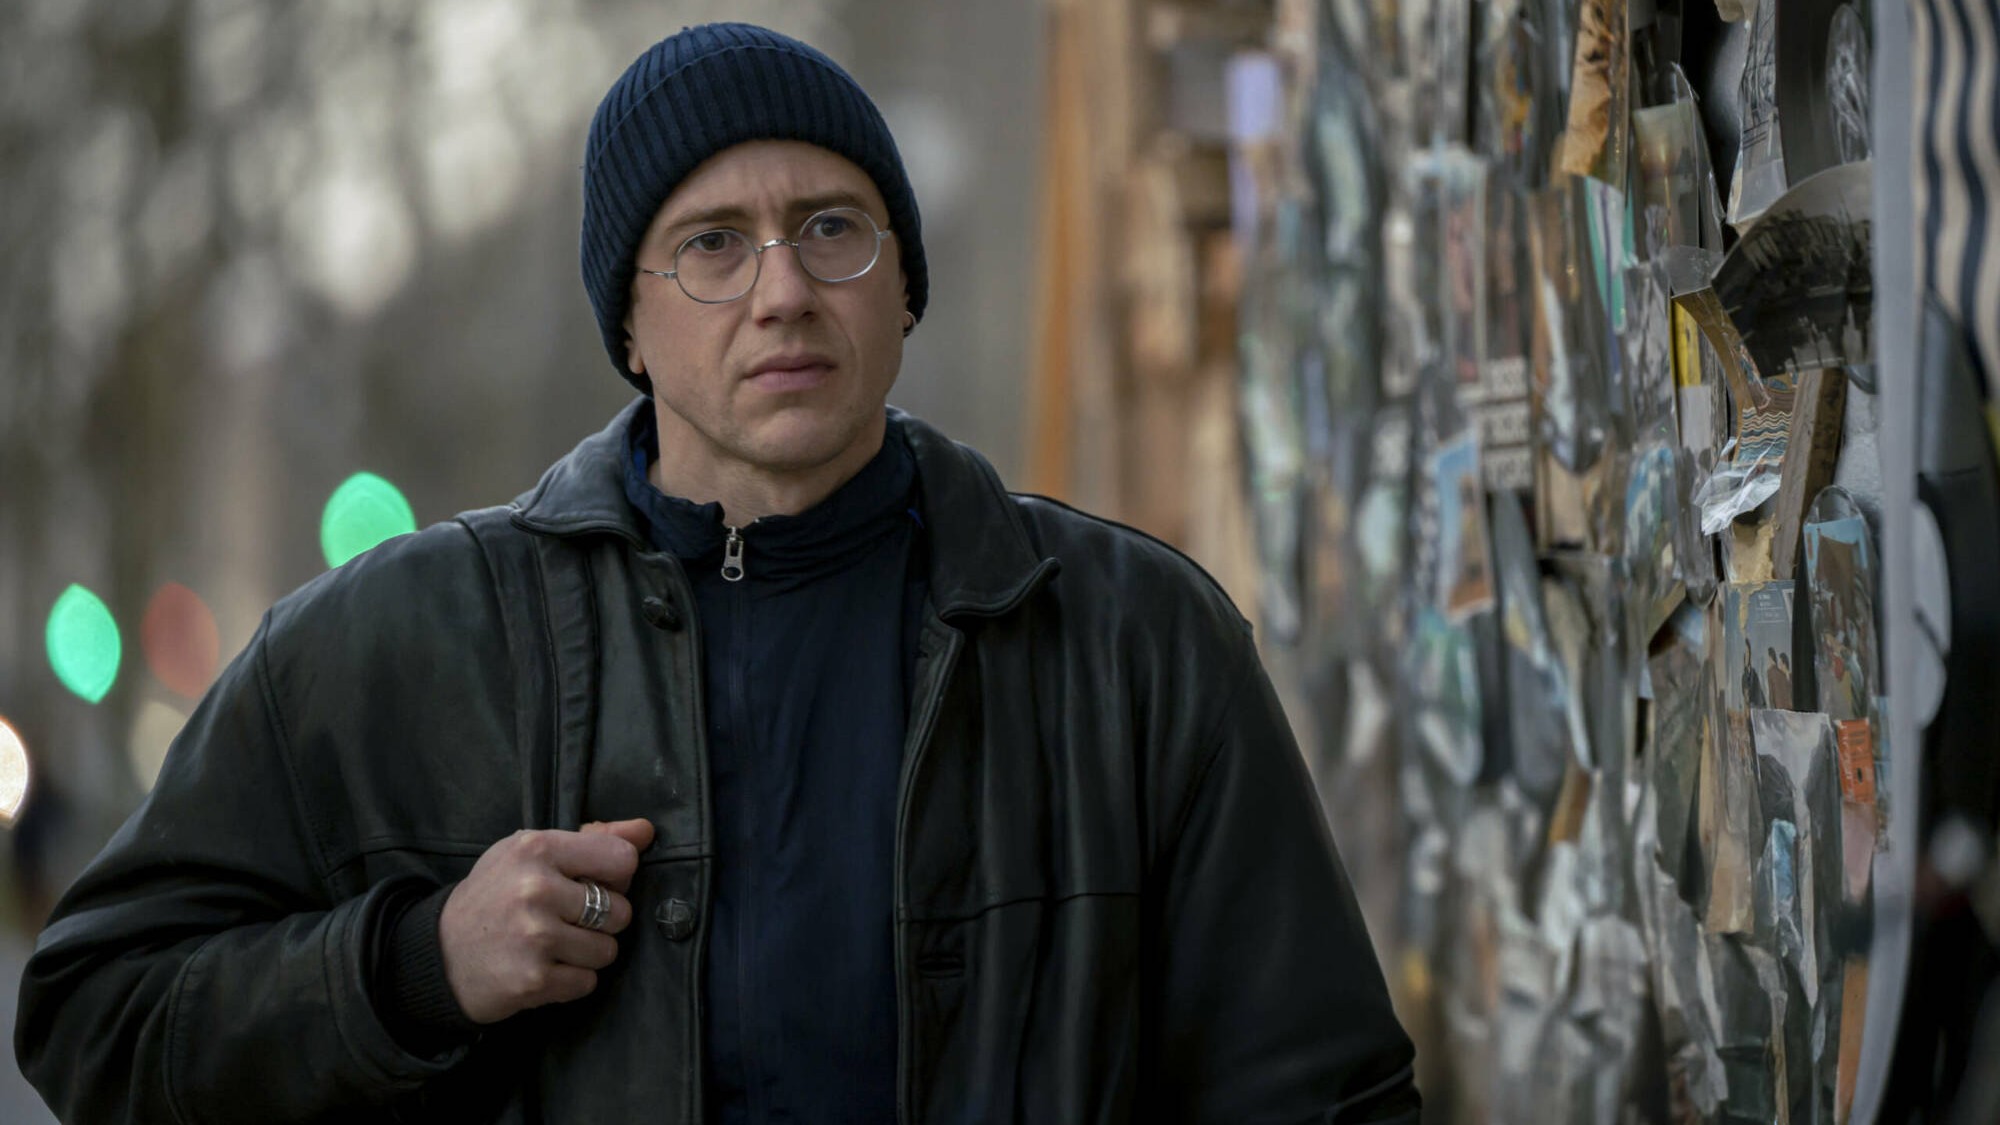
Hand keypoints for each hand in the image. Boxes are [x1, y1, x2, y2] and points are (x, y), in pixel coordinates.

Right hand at [438, 818, 656, 1024]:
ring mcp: (534, 936)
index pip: (622, 859)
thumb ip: (593, 839)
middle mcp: (535, 889)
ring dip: (588, 953)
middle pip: (620, 911)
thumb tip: (646, 831)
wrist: (439, 954)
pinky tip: (543, 967)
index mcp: (536, 848)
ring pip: (608, 950)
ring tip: (553, 944)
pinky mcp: (534, 980)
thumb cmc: (494, 896)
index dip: (616, 876)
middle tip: (566, 919)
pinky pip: (588, 982)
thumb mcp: (531, 853)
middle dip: (602, 920)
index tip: (592, 883)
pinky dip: (571, 980)